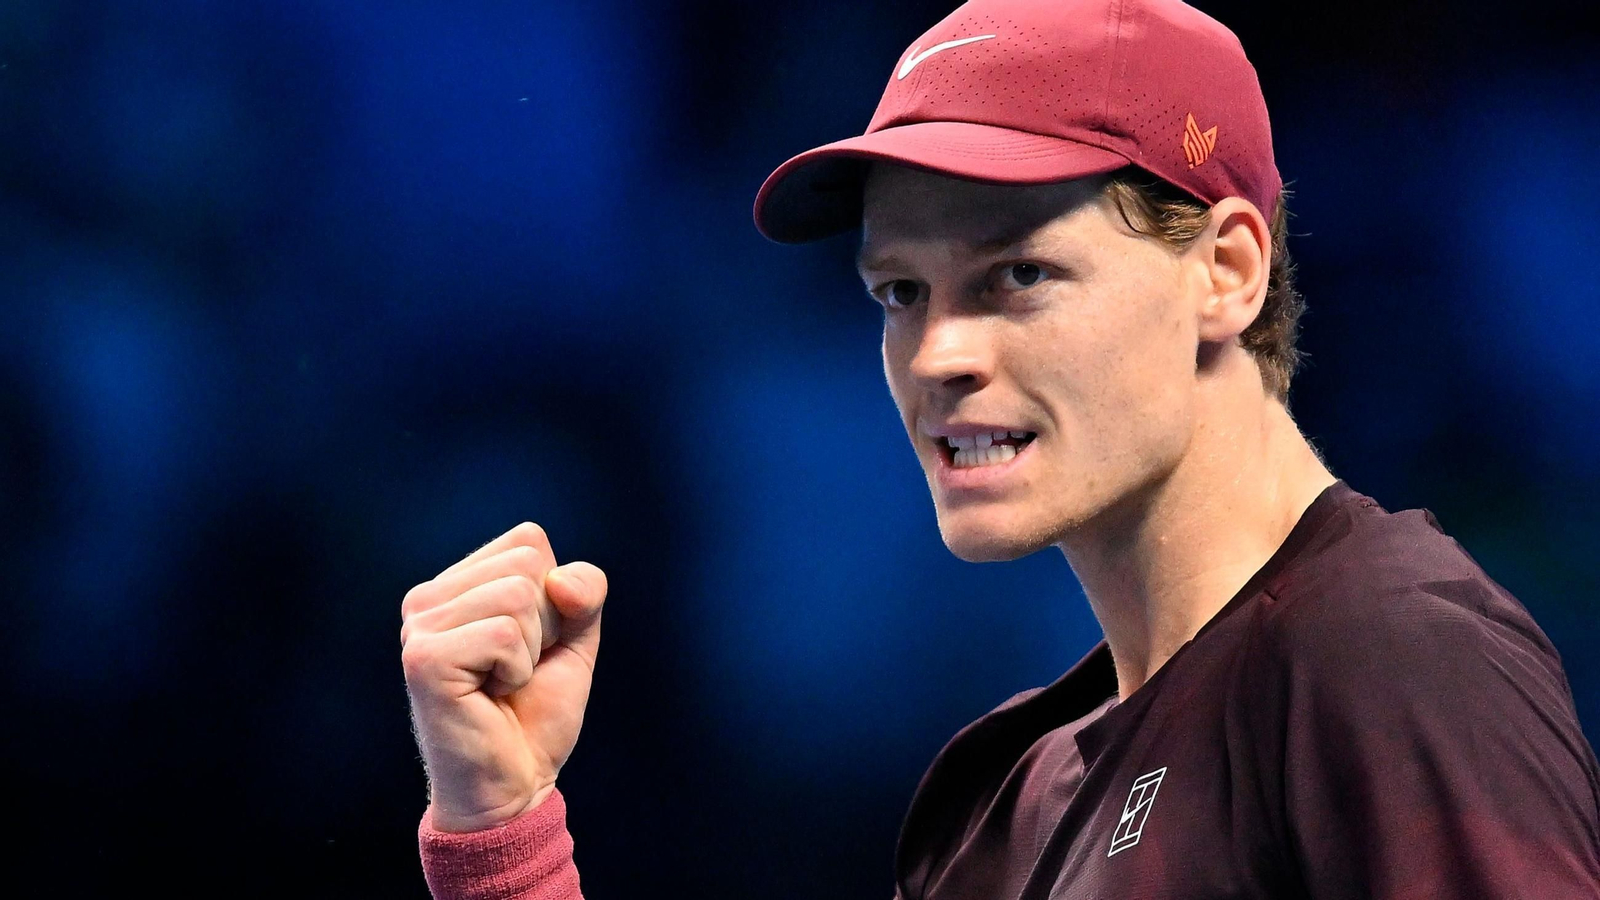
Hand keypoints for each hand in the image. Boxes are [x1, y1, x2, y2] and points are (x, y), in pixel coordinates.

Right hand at [400, 522, 606, 832]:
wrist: (514, 784)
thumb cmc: (536, 711)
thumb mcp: (574, 638)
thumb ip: (584, 591)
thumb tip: (560, 580)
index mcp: (456, 584)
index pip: (528, 541)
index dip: (555, 596)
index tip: (531, 644)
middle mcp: (427, 598)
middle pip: (527, 564)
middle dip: (546, 623)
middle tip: (516, 669)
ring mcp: (419, 626)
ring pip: (518, 596)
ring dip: (532, 651)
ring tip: (502, 683)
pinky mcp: (424, 658)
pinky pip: (504, 635)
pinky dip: (518, 670)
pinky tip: (491, 695)